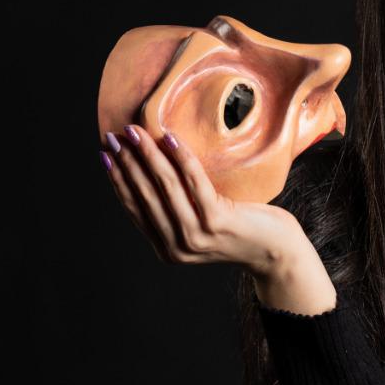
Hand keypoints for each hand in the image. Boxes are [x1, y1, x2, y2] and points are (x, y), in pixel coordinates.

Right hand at [99, 123, 306, 278]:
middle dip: (126, 163)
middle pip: (145, 196)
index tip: (106, 155)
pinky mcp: (217, 221)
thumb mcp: (201, 224)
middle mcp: (177, 246)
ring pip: (164, 187)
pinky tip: (168, 138)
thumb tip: (155, 171)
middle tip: (113, 136)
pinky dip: (180, 158)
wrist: (278, 252)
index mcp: (167, 249)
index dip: (118, 180)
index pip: (135, 209)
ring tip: (134, 132)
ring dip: (146, 156)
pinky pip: (194, 182)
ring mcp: (196, 235)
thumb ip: (179, 210)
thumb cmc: (242, 230)